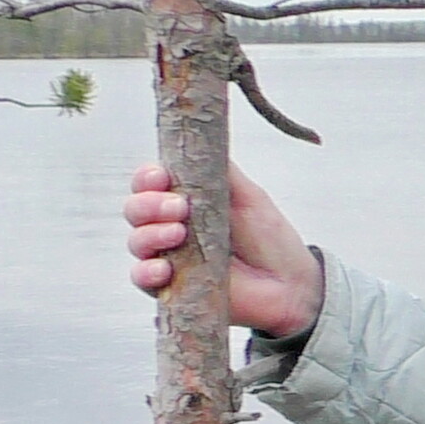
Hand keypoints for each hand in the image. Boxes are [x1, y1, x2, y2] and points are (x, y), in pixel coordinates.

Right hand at [123, 161, 323, 336]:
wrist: (289, 283)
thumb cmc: (269, 239)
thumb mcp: (248, 195)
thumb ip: (222, 169)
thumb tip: (202, 136)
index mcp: (185, 199)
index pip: (148, 182)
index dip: (147, 178)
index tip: (161, 177)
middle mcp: (170, 225)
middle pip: (135, 209)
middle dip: (149, 204)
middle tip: (180, 209)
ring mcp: (168, 256)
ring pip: (136, 241)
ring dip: (150, 235)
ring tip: (179, 235)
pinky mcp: (170, 287)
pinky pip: (142, 278)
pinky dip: (147, 271)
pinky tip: (165, 267)